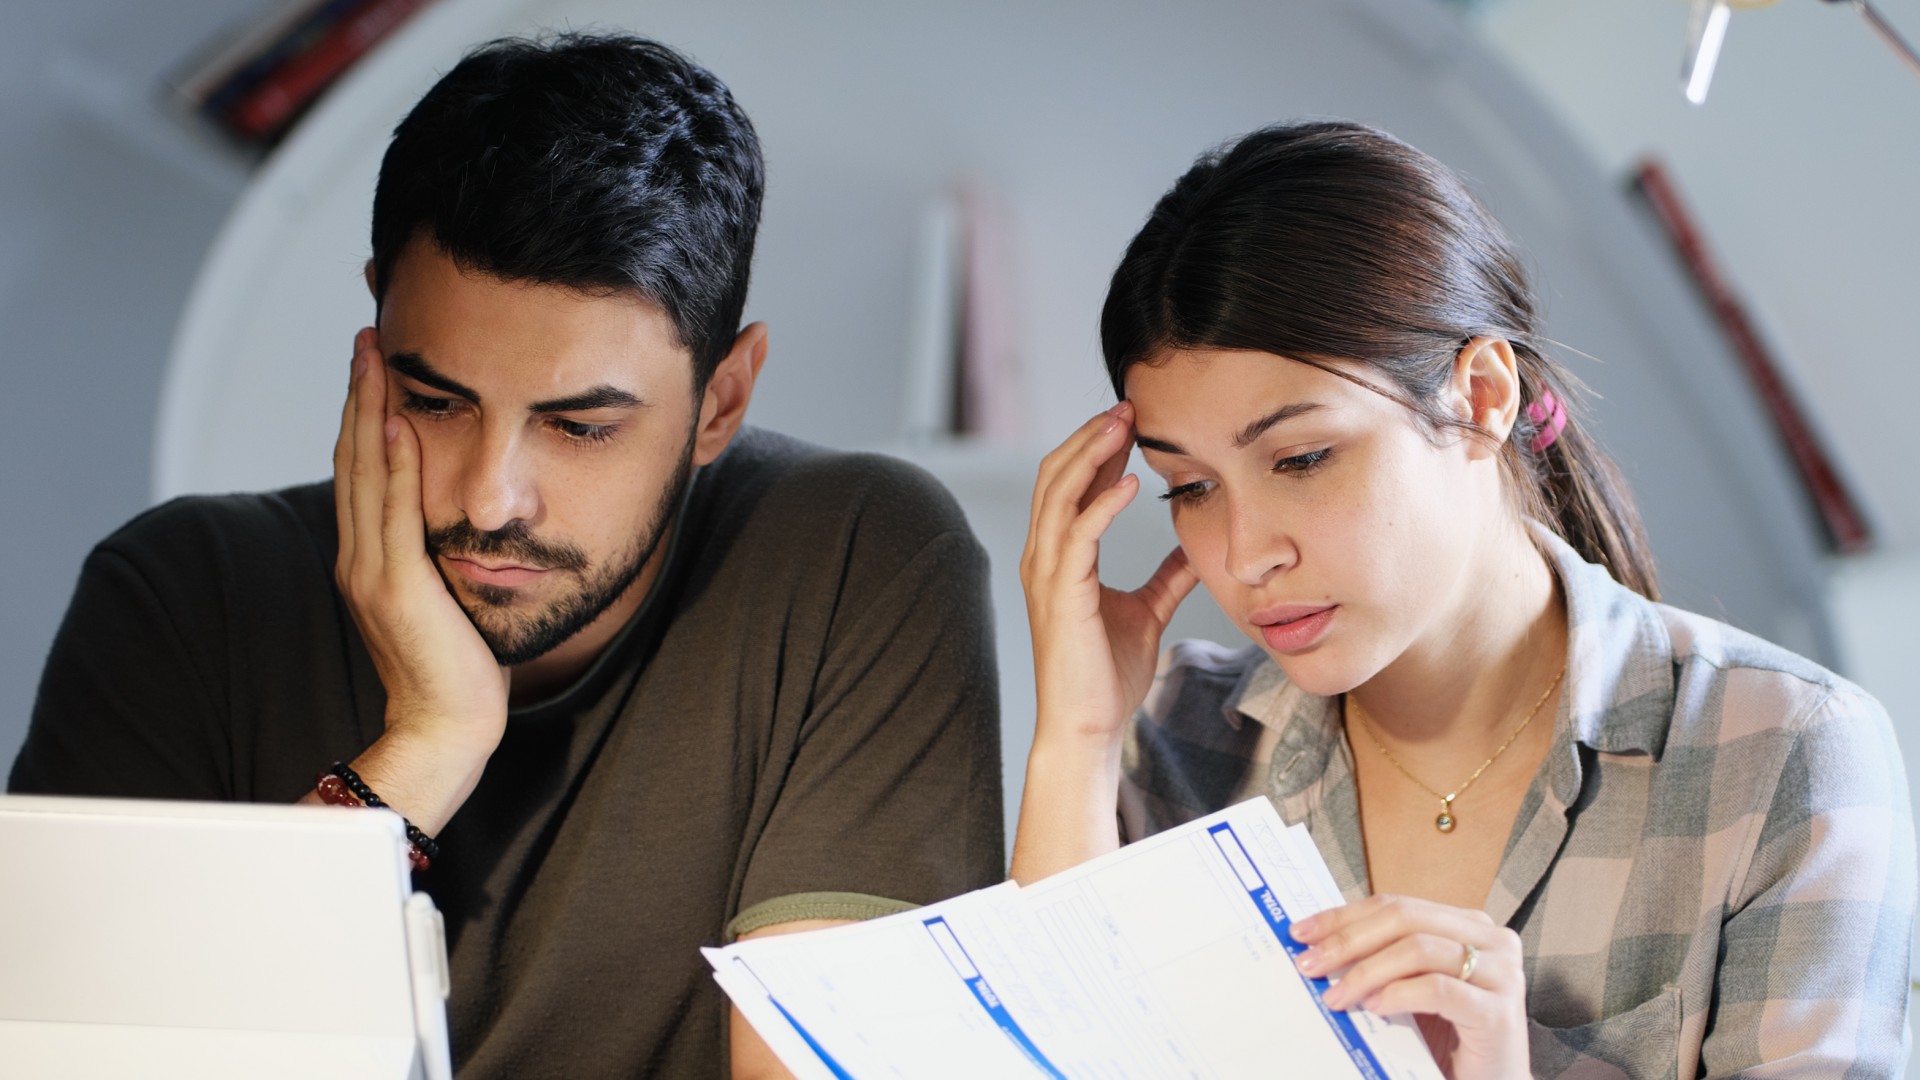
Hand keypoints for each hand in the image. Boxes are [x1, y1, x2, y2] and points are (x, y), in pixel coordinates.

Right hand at [330, 327, 507, 830]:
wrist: (446, 727)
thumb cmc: (458, 668)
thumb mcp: (444, 595)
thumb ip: (435, 555)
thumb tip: (457, 518)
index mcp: (367, 559)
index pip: (361, 470)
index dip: (363, 414)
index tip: (373, 365)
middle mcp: (357, 558)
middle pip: (353, 457)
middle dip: (359, 394)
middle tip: (366, 337)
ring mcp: (370, 572)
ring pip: (365, 473)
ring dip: (369, 410)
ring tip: (374, 357)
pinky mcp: (396, 588)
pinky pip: (394, 513)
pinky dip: (394, 465)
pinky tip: (399, 422)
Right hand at [1019, 402, 1199, 741]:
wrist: (1087, 727)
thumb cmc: (1107, 676)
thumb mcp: (1146, 611)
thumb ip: (1164, 576)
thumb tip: (1192, 549)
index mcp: (1058, 558)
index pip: (1068, 484)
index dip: (1095, 448)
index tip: (1130, 420)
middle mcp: (1043, 558)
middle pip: (1055, 475)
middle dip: (1090, 436)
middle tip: (1128, 406)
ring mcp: (1046, 575)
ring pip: (1059, 494)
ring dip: (1092, 454)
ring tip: (1124, 424)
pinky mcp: (1062, 595)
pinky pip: (1078, 536)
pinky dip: (1102, 504)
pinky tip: (1130, 483)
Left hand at [1292, 895, 1529, 1079]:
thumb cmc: (1447, 1038)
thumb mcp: (1410, 988)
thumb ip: (1381, 960)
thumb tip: (1316, 945)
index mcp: (1467, 924)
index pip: (1395, 906)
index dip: (1345, 916)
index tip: (1302, 932)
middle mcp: (1491, 940)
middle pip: (1405, 919)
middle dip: (1348, 940)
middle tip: (1309, 963)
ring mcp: (1501, 974)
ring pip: (1419, 950)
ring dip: (1367, 971)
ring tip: (1336, 996)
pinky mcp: (1498, 1013)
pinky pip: (1438, 989)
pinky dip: (1399, 994)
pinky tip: (1374, 1007)